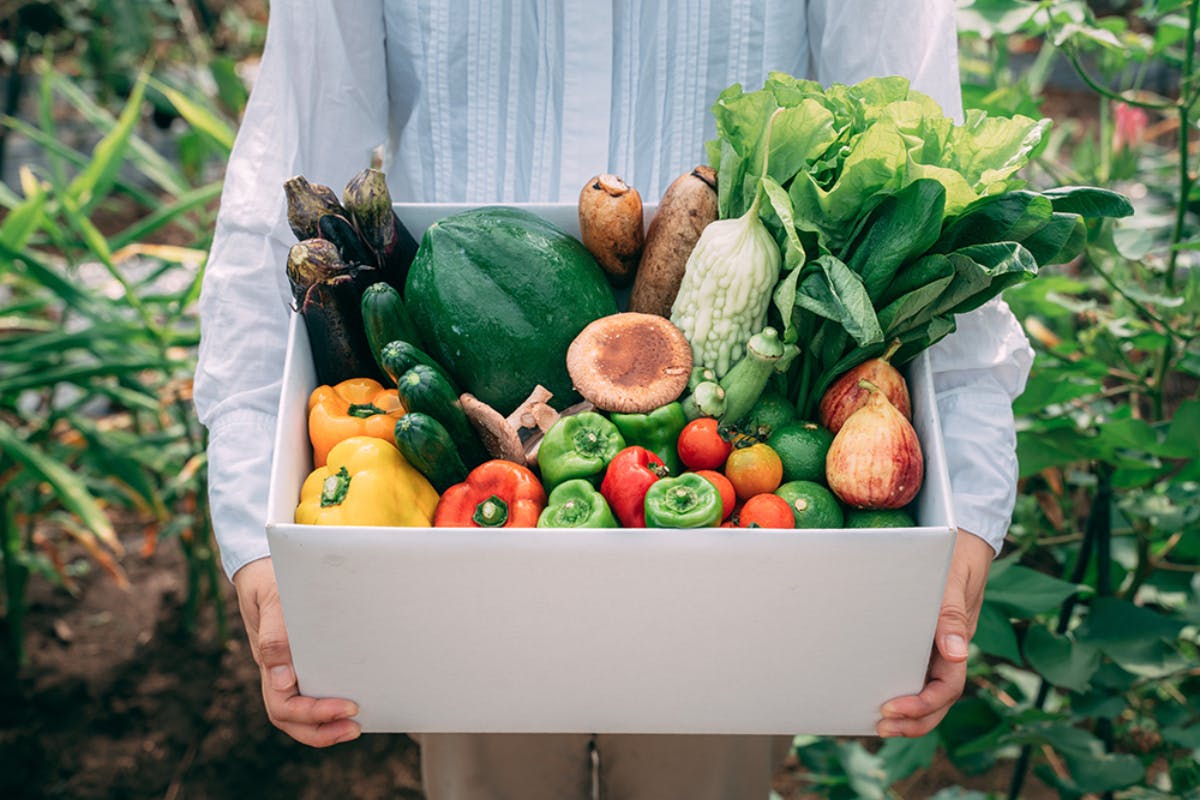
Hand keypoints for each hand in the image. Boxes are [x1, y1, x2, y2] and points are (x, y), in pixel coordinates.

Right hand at [232, 557, 361, 746]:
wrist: (264, 566)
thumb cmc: (271, 580)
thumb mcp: (274, 601)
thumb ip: (275, 637)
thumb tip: (282, 681)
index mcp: (268, 662)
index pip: (284, 706)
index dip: (313, 715)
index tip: (347, 707)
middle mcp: (277, 672)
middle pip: (291, 718)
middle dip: (321, 730)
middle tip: (354, 727)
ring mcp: (288, 669)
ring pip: (300, 712)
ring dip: (325, 725)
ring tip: (355, 725)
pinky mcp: (302, 660)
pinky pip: (311, 692)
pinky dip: (328, 707)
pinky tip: (352, 703)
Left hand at [876, 529, 993, 737]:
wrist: (960, 535)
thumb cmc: (957, 557)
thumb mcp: (954, 583)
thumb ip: (952, 616)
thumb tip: (956, 655)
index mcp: (957, 642)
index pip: (947, 687)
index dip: (924, 705)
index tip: (894, 709)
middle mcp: (946, 650)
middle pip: (937, 700)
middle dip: (913, 720)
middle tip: (881, 726)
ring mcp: (933, 646)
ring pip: (924, 690)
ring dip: (907, 714)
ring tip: (877, 724)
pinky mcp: (918, 637)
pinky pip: (910, 669)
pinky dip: (896, 688)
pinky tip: (872, 695)